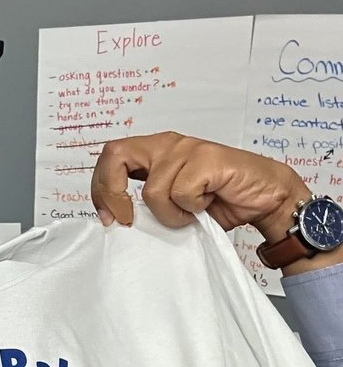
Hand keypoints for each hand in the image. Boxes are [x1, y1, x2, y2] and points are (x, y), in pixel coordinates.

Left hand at [91, 131, 306, 242]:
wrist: (265, 197)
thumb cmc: (220, 201)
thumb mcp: (171, 206)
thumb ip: (145, 205)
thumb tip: (116, 222)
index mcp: (154, 152)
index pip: (109, 158)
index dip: (100, 189)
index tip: (109, 219)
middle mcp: (167, 144)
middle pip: (115, 155)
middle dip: (112, 193)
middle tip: (127, 219)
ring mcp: (186, 149)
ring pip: (151, 189)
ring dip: (168, 214)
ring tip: (190, 213)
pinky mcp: (206, 158)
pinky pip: (180, 192)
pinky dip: (190, 209)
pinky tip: (207, 204)